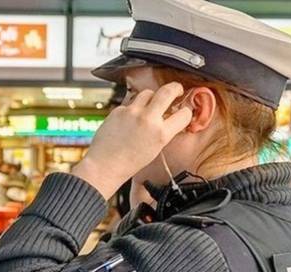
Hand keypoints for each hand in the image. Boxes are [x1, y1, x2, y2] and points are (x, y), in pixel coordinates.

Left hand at [72, 82, 192, 198]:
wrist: (104, 165)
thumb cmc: (128, 163)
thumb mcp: (155, 149)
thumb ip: (163, 131)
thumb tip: (169, 118)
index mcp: (161, 134)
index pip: (184, 114)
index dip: (185, 112)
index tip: (183, 111)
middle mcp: (148, 119)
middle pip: (167, 91)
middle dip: (175, 88)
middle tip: (176, 90)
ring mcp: (132, 112)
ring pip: (148, 92)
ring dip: (152, 97)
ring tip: (151, 105)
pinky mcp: (118, 110)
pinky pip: (130, 103)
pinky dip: (133, 108)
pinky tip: (130, 119)